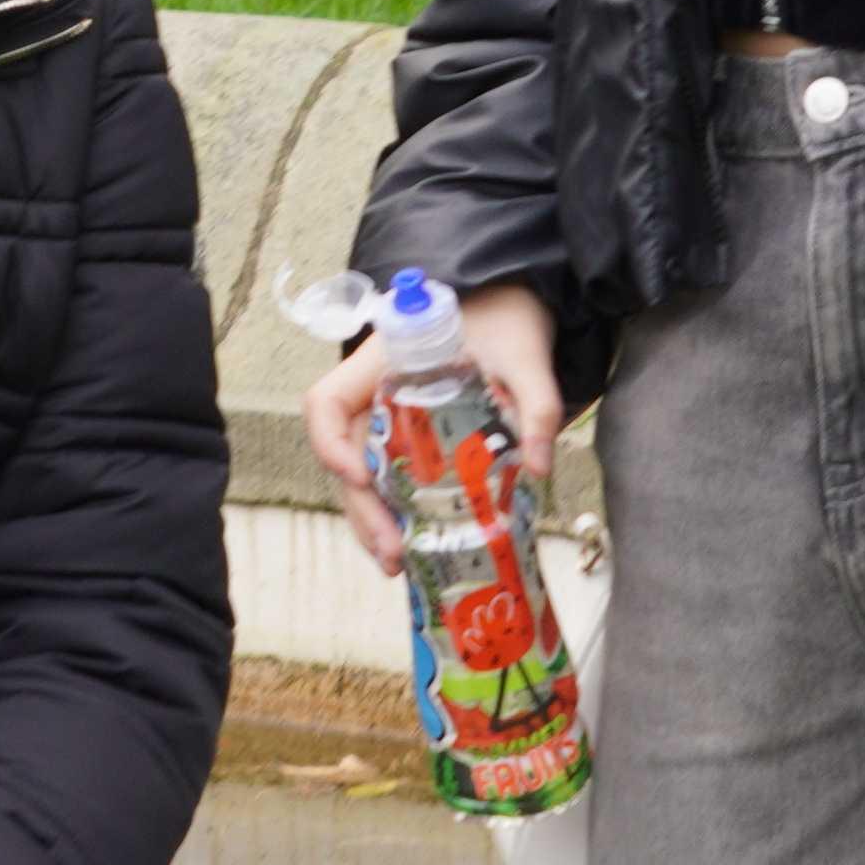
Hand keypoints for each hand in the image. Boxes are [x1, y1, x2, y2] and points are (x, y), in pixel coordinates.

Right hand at [302, 280, 567, 573]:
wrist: (514, 300)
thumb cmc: (505, 317)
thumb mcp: (525, 355)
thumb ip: (536, 405)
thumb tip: (539, 469)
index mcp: (381, 363)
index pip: (325, 404)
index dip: (330, 445)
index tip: (360, 476)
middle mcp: (372, 394)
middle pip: (343, 456)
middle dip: (361, 509)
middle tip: (392, 553)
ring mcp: (388, 417)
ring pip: (361, 475)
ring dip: (373, 521)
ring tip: (397, 563)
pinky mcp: (413, 436)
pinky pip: (389, 477)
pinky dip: (396, 512)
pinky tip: (414, 544)